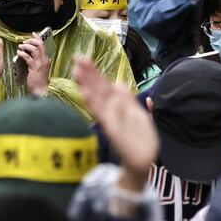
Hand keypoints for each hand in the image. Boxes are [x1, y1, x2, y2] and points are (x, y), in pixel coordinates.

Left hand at [19, 32, 50, 95]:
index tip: (33, 33)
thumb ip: (40, 61)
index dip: (38, 38)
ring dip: (26, 46)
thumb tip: (34, 54)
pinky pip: (28, 57)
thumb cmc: (39, 80)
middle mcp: (45, 59)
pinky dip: (23, 53)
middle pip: (40, 45)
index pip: (43, 45)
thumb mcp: (42, 68)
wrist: (41, 90)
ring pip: (34, 49)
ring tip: (20, 47)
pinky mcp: (34, 67)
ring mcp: (40, 63)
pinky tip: (19, 53)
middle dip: (31, 40)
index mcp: (46, 59)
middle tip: (24, 42)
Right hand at [73, 57, 157, 191]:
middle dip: (88, 75)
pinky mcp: (113, 130)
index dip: (94, 73)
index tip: (83, 59)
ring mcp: (111, 120)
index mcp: (117, 106)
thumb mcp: (137, 114)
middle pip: (98, 90)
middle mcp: (111, 111)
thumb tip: (117, 83)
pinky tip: (86, 95)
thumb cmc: (139, 138)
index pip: (104, 85)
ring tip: (78, 73)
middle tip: (77, 59)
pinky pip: (103, 116)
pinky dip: (94, 105)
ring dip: (88, 86)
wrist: (143, 161)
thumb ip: (127, 99)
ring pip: (97, 100)